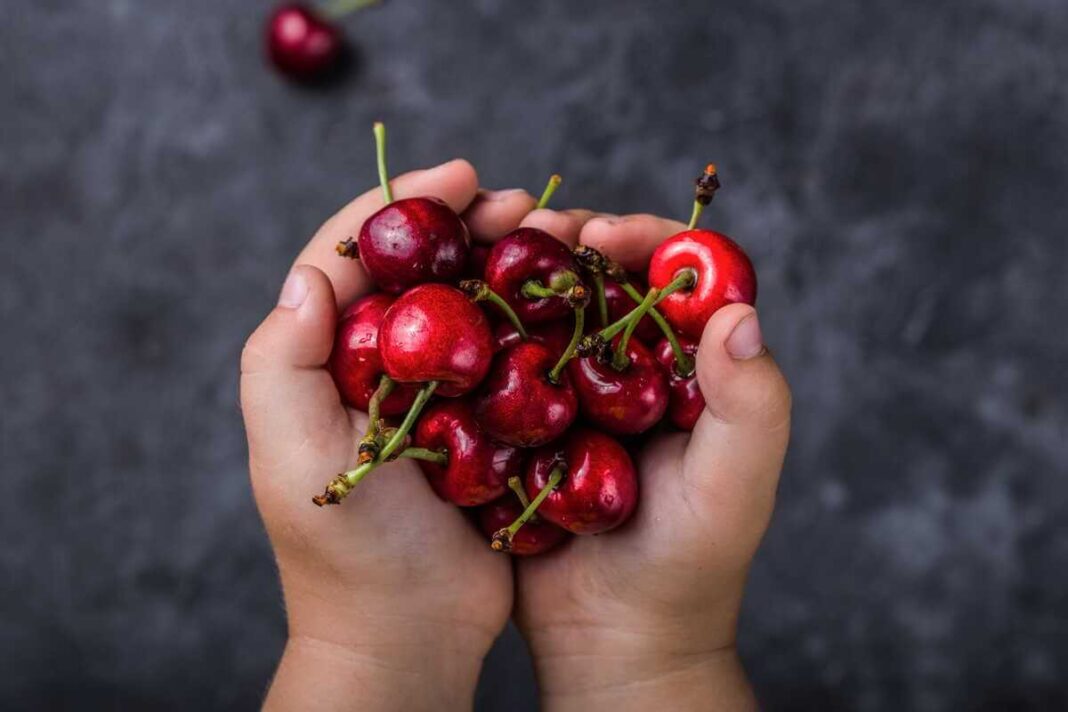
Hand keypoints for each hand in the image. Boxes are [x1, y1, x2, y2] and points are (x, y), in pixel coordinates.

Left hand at [239, 160, 538, 710]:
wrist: (409, 636)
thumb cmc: (345, 553)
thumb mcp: (294, 456)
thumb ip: (283, 363)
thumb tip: (311, 273)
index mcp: (329, 359)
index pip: (357, 255)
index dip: (404, 205)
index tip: (460, 175)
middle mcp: (381, 364)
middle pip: (427, 268)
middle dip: (472, 224)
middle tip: (526, 204)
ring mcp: (439, 393)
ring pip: (477, 304)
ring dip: (515, 264)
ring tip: (563, 241)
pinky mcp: (487, 424)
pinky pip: (515, 356)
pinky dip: (542, 321)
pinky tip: (577, 304)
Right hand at [512, 212, 792, 710]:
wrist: (613, 641)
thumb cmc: (688, 567)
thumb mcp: (732, 489)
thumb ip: (750, 405)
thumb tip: (737, 312)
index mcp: (692, 370)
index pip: (682, 278)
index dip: (647, 241)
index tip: (602, 235)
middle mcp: (634, 370)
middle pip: (604, 281)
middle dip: (569, 244)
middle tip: (530, 231)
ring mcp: (573, 394)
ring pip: (547, 313)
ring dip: (517, 279)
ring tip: (483, 263)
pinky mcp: (522, 424)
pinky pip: (499, 364)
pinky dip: (477, 333)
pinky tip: (449, 318)